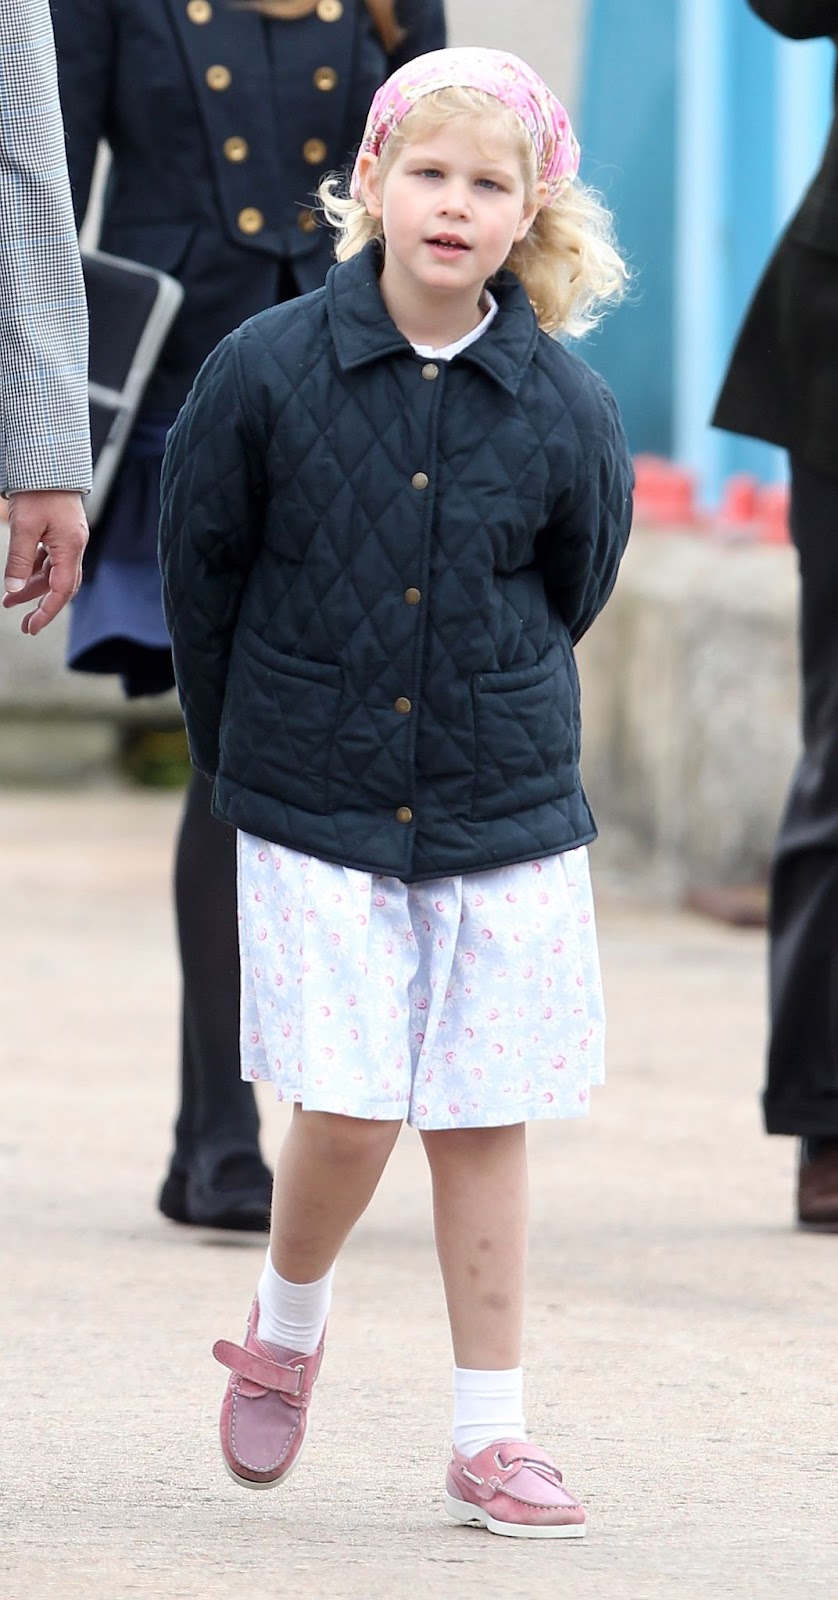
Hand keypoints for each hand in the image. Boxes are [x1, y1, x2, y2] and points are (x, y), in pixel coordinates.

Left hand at [2, 490, 88, 635]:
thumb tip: (14, 588)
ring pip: (53, 573)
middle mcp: (74, 546)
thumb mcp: (24, 526)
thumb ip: (19, 560)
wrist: (48, 460)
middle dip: (41, 606)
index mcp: (70, 546)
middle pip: (60, 586)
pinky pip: (50, 560)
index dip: (47, 611)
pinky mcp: (61, 533)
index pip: (62, 590)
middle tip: (24, 625)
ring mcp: (69, 539)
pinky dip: (35, 571)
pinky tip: (20, 576)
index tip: (32, 627)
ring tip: (9, 600)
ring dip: (33, 588)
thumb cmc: (38, 490)